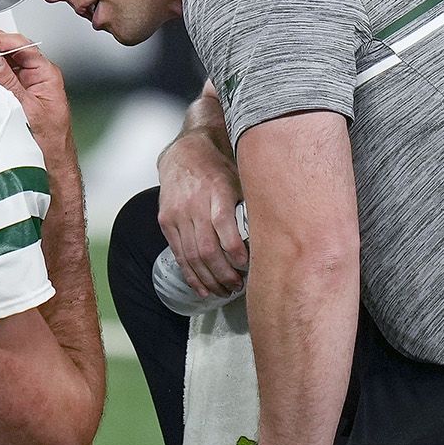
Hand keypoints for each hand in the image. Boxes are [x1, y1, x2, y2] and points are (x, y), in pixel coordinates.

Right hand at [0, 32, 72, 153]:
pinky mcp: (18, 89)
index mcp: (46, 73)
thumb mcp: (27, 107)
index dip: (0, 41)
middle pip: (13, 48)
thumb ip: (9, 83)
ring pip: (5, 60)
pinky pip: (2, 74)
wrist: (53, 154)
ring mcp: (27, 80)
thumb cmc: (50, 134)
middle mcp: (37, 73)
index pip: (23, 45)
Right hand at [157, 134, 247, 296]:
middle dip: (223, 273)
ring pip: (192, 256)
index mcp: (217, 191)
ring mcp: (178, 215)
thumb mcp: (240, 177)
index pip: (224, 228)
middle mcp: (194, 205)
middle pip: (207, 249)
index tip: (247, 265)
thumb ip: (251, 202)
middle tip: (237, 286)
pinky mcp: (167, 222)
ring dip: (208, 279)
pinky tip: (202, 287)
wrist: (184, 154)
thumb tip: (277, 229)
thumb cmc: (217, 167)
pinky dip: (190, 275)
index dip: (235, 251)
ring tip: (223, 291)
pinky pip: (178, 254)